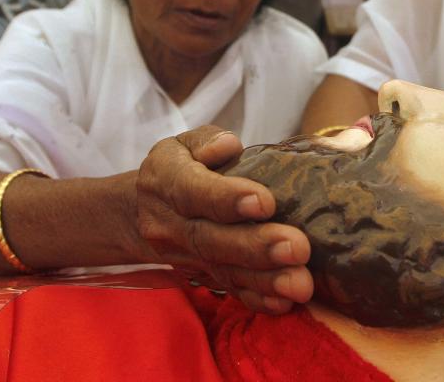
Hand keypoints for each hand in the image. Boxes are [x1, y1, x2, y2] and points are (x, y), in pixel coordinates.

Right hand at [136, 127, 312, 313]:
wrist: (143, 211)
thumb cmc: (182, 167)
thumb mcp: (184, 143)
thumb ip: (206, 140)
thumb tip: (228, 146)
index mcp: (164, 180)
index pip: (191, 191)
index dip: (226, 198)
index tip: (265, 202)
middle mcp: (169, 223)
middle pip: (211, 239)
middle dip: (256, 246)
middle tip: (297, 247)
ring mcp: (183, 256)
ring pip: (223, 270)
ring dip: (265, 279)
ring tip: (300, 283)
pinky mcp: (201, 276)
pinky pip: (229, 291)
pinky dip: (258, 299)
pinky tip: (285, 302)